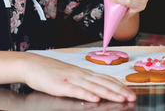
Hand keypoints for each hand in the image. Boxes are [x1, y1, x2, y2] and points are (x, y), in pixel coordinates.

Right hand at [22, 52, 136, 102]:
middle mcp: (80, 75)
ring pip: (93, 87)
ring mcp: (71, 79)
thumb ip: (83, 81)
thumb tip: (98, 87)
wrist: (32, 65)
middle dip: (119, 91)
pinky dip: (86, 94)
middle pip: (103, 83)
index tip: (131, 92)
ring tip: (120, 99)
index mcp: (83, 73)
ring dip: (108, 93)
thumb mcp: (70, 75)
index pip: (105, 79)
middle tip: (132, 97)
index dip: (119, 86)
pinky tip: (95, 98)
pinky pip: (76, 90)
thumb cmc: (49, 71)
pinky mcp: (60, 85)